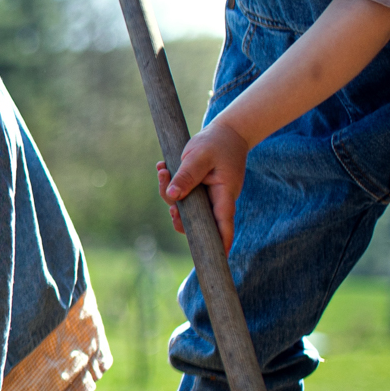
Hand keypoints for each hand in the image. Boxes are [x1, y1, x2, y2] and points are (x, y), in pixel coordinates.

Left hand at [157, 119, 247, 252]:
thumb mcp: (200, 156)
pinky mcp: (198, 192)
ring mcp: (208, 197)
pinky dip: (170, 185)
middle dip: (180, 218)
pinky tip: (163, 169)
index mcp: (225, 194)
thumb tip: (172, 197)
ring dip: (169, 195)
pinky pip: (181, 196)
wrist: (226, 132)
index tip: (217, 259)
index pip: (223, 224)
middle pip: (199, 222)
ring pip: (185, 209)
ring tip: (162, 170)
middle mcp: (217, 200)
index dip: (220, 242)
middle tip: (169, 209)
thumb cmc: (216, 142)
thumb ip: (187, 176)